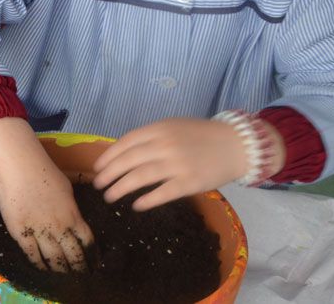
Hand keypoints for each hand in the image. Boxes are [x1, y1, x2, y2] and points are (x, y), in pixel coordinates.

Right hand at [0, 118, 92, 270]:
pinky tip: (41, 268)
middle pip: (72, 254)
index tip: (93, 262)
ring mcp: (40, 231)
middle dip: (78, 266)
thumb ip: (70, 206)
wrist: (20, 167)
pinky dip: (38, 264)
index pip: (87, 241)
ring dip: (60, 269)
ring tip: (62, 274)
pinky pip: (32, 254)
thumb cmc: (43, 171)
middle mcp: (59, 227)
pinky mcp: (21, 233)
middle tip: (80, 274)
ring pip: (54, 258)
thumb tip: (72, 214)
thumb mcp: (66, 188)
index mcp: (73, 215)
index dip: (91, 254)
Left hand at [93, 117, 284, 210]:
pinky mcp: (189, 182)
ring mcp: (177, 164)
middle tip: (99, 185)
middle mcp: (164, 145)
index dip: (108, 156)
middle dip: (109, 174)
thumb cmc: (201, 136)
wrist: (236, 144)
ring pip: (139, 177)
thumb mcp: (173, 128)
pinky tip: (136, 206)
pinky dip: (146, 200)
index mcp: (159, 129)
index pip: (125, 142)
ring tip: (109, 196)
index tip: (97, 168)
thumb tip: (123, 154)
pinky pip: (162, 193)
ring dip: (120, 188)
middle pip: (128, 161)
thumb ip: (151, 138)